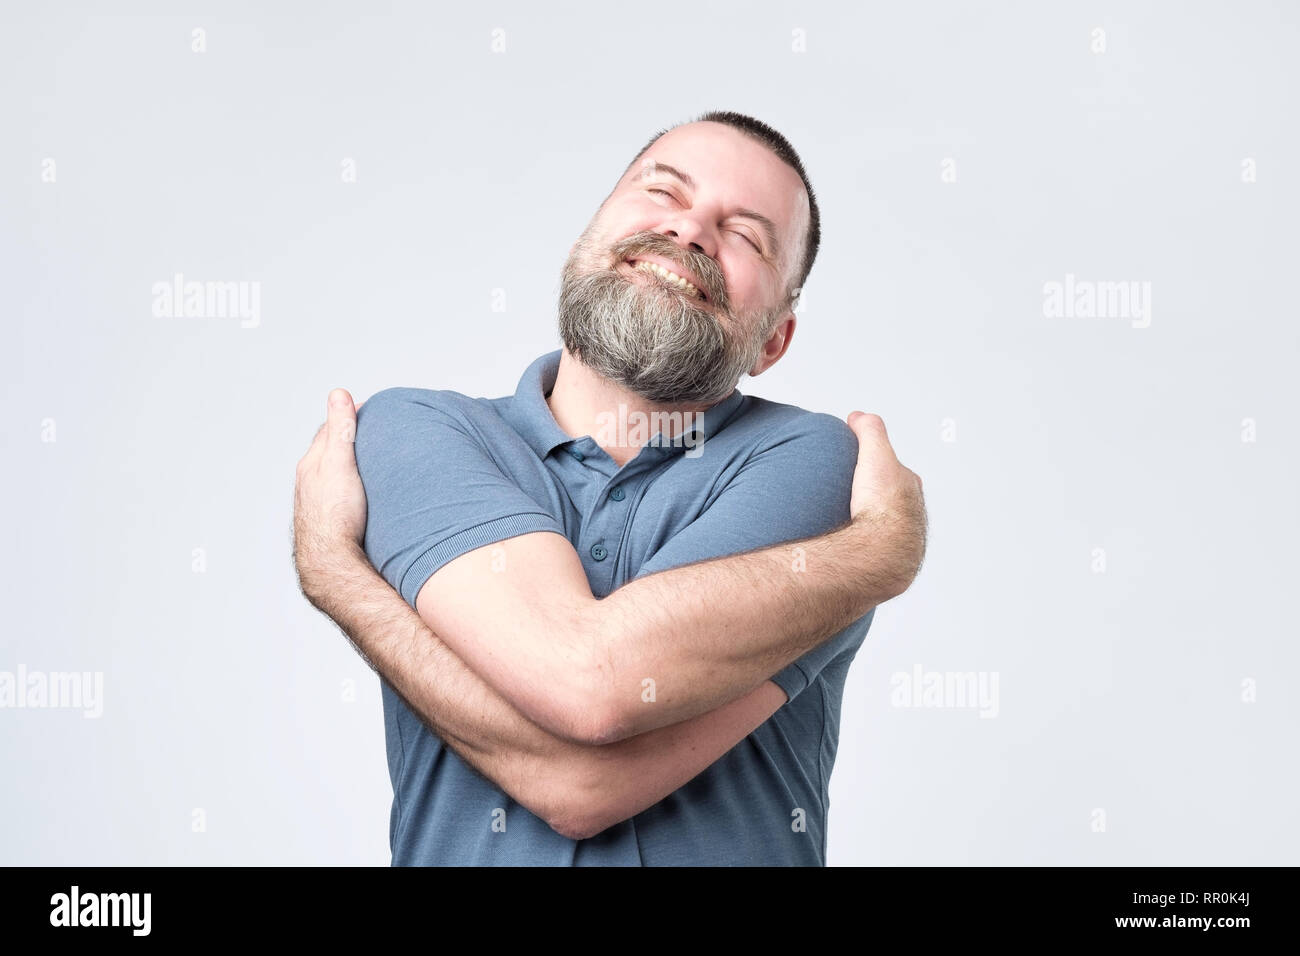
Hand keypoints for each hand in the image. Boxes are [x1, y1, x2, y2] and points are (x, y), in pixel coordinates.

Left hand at [293, 388, 367, 603]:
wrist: (330, 562)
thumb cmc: (336, 515)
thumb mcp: (341, 464)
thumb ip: (341, 430)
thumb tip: (339, 394)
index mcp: (312, 464)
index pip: (329, 430)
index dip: (349, 416)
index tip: (370, 409)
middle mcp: (311, 482)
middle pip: (330, 452)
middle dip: (349, 439)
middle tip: (375, 431)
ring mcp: (319, 502)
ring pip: (336, 475)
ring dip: (351, 465)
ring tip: (373, 460)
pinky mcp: (330, 520)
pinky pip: (342, 494)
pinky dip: (353, 485)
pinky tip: (367, 493)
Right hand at [845, 411, 926, 589]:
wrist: (882, 552)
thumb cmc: (881, 505)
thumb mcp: (875, 455)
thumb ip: (869, 431)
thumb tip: (858, 416)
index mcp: (910, 488)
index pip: (896, 470)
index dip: (877, 463)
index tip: (860, 464)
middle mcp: (913, 515)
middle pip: (893, 500)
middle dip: (876, 496)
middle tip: (851, 494)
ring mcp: (904, 541)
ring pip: (886, 528)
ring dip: (870, 525)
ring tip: (847, 524)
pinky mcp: (891, 563)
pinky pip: (875, 550)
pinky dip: (864, 545)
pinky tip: (850, 546)